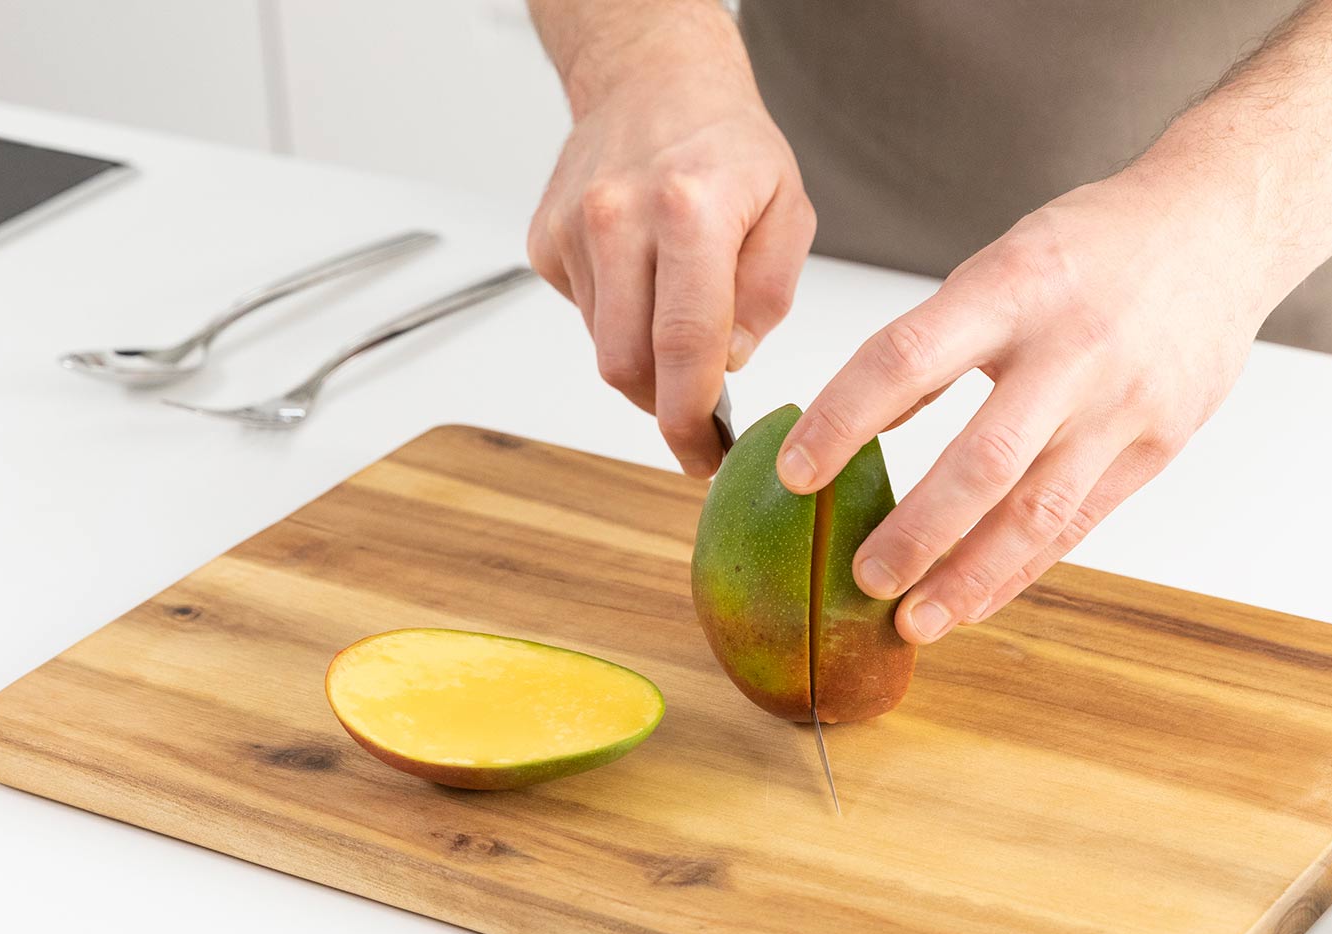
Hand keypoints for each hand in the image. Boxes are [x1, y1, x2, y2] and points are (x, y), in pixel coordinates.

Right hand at [527, 25, 814, 477]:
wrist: (651, 79)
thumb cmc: (726, 144)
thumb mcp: (788, 210)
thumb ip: (768, 294)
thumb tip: (731, 361)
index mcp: (690, 212)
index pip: (684, 344)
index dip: (692, 418)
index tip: (705, 455)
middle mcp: (620, 218)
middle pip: (626, 364)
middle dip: (663, 410)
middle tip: (698, 424)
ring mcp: (573, 230)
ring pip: (602, 347)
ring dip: (644, 362)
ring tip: (679, 326)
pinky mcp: (544, 241)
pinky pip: (584, 315)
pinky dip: (617, 321)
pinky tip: (642, 282)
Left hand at [774, 173, 1270, 643]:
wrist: (1221, 225)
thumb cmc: (1094, 245)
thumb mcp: (1006, 262)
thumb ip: (939, 339)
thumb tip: (859, 423)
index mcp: (1013, 285)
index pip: (906, 358)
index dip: (841, 421)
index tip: (793, 475)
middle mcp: (1071, 348)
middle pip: (982, 459)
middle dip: (917, 531)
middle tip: (861, 579)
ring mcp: (1122, 402)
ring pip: (1038, 509)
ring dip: (970, 576)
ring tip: (915, 621)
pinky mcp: (1158, 442)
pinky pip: (1079, 522)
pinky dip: (1022, 569)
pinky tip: (976, 600)